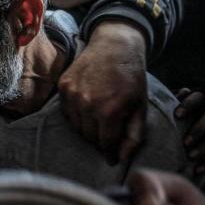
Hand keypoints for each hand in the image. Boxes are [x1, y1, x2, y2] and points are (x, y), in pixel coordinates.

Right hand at [59, 21, 147, 163]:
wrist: (114, 46)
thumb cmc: (131, 78)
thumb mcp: (140, 107)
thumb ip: (134, 136)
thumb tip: (122, 159)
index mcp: (109, 111)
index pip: (105, 144)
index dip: (110, 153)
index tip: (112, 158)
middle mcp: (87, 104)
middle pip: (89, 137)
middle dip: (99, 140)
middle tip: (108, 134)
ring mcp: (73, 94)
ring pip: (76, 127)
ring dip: (87, 129)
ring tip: (99, 120)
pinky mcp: (63, 86)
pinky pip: (67, 112)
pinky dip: (76, 115)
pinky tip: (88, 107)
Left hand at [176, 89, 204, 173]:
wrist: (188, 140)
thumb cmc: (178, 121)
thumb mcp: (175, 111)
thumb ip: (172, 103)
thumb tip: (176, 95)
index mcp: (203, 101)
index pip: (200, 97)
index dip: (190, 104)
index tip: (177, 115)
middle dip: (200, 129)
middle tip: (185, 142)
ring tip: (190, 156)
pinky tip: (198, 169)